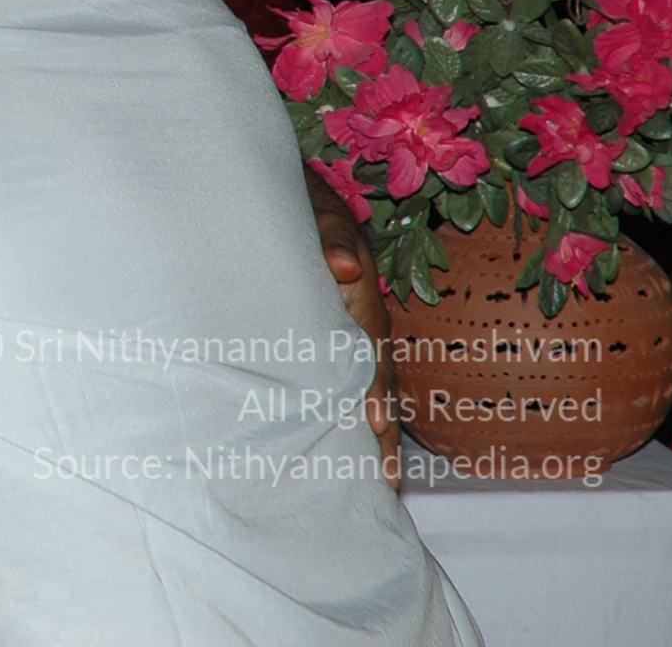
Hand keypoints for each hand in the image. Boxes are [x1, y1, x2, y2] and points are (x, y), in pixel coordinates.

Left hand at [307, 171, 401, 488]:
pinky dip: (346, 406)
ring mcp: (345, 326)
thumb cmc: (304, 204)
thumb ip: (329, 237)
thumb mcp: (319, 212)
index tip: (378, 429)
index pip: (372, 353)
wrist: (285, 189)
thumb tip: (346, 270)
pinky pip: (340, 373)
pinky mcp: (325, 330)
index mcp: (360, 297)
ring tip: (372, 479)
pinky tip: (338, 440)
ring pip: (362, 383)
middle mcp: (359, 318)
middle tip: (386, 482)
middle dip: (380, 430)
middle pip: (375, 380)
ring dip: (368, 428)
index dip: (375, 392)